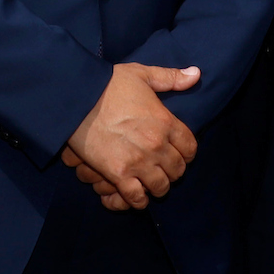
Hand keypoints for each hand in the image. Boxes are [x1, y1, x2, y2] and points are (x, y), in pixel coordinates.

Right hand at [62, 64, 199, 209]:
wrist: (77, 97)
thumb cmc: (108, 84)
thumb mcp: (142, 74)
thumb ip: (171, 77)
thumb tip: (196, 74)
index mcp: (165, 122)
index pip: (190, 147)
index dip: (186, 152)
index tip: (178, 152)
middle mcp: (156, 145)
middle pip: (178, 170)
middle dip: (172, 169)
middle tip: (162, 166)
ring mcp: (138, 162)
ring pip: (161, 187)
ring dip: (157, 185)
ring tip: (149, 180)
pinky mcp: (118, 174)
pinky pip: (137, 198)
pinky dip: (138, 200)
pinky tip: (135, 193)